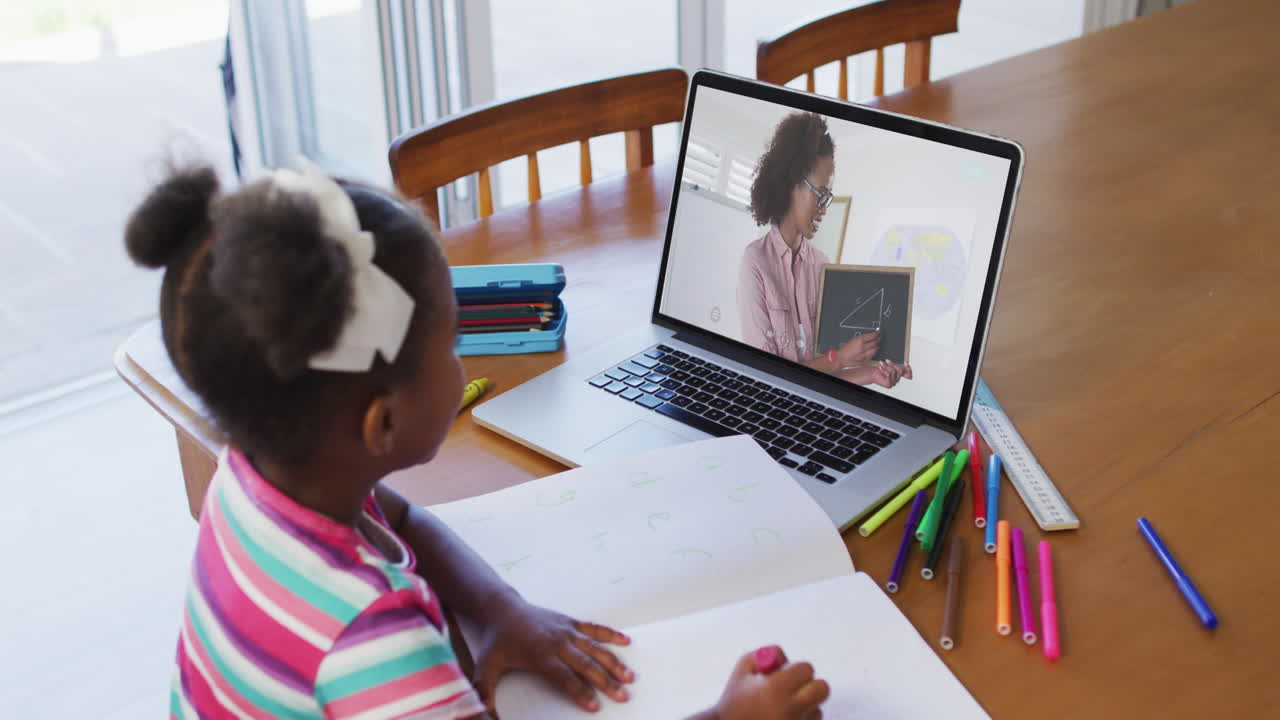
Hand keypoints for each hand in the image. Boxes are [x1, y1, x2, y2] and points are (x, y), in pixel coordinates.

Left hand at [469, 598, 632, 713]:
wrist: (501, 608)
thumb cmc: (497, 640)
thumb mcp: (485, 666)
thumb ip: (483, 690)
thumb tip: (480, 712)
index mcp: (540, 656)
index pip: (564, 678)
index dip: (580, 692)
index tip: (595, 706)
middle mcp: (557, 643)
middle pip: (586, 665)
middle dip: (606, 682)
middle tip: (622, 696)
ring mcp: (566, 630)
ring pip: (595, 648)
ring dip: (614, 662)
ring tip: (630, 676)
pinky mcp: (570, 621)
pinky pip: (594, 628)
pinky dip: (611, 634)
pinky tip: (626, 641)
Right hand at [702, 650, 829, 719]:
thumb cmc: (735, 700)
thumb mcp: (742, 669)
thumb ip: (766, 654)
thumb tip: (786, 658)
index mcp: (775, 689)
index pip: (806, 669)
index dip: (796, 669)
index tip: (785, 675)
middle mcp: (790, 709)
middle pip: (821, 689)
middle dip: (810, 685)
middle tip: (794, 688)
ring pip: (817, 708)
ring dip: (804, 706)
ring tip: (781, 709)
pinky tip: (783, 719)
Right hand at [835, 331, 879, 365]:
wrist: (840, 358)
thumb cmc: (844, 350)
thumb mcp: (852, 340)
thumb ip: (861, 338)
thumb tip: (869, 337)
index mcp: (859, 340)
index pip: (872, 335)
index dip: (876, 334)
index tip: (878, 333)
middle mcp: (863, 347)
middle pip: (875, 342)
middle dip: (877, 339)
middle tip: (878, 338)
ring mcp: (864, 354)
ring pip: (875, 349)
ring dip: (876, 346)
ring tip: (875, 345)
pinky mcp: (865, 360)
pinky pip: (872, 355)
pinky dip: (873, 352)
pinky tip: (872, 351)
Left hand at [840, 360, 912, 387]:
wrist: (866, 371)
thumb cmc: (875, 367)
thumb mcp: (887, 363)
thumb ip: (896, 363)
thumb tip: (904, 362)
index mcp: (896, 374)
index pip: (908, 374)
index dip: (909, 369)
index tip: (906, 363)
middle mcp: (895, 379)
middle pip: (902, 371)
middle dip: (894, 364)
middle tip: (887, 361)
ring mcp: (892, 383)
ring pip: (897, 372)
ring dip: (888, 366)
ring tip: (881, 364)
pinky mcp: (888, 384)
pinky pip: (891, 375)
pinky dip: (885, 370)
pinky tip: (880, 368)